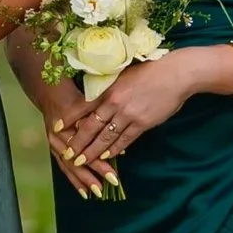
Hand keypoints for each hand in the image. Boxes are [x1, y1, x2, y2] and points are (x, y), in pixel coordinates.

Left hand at [45, 48, 202, 191]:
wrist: (176, 74)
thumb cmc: (150, 71)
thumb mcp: (123, 75)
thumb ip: (108, 87)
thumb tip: (94, 97)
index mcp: (107, 88)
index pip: (82, 106)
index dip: (68, 119)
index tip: (56, 128)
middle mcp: (114, 103)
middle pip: (90, 127)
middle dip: (77, 143)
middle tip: (67, 155)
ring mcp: (128, 114)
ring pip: (105, 138)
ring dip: (92, 152)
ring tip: (82, 161)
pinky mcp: (142, 123)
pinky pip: (125, 140)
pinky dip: (114, 150)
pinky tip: (106, 157)